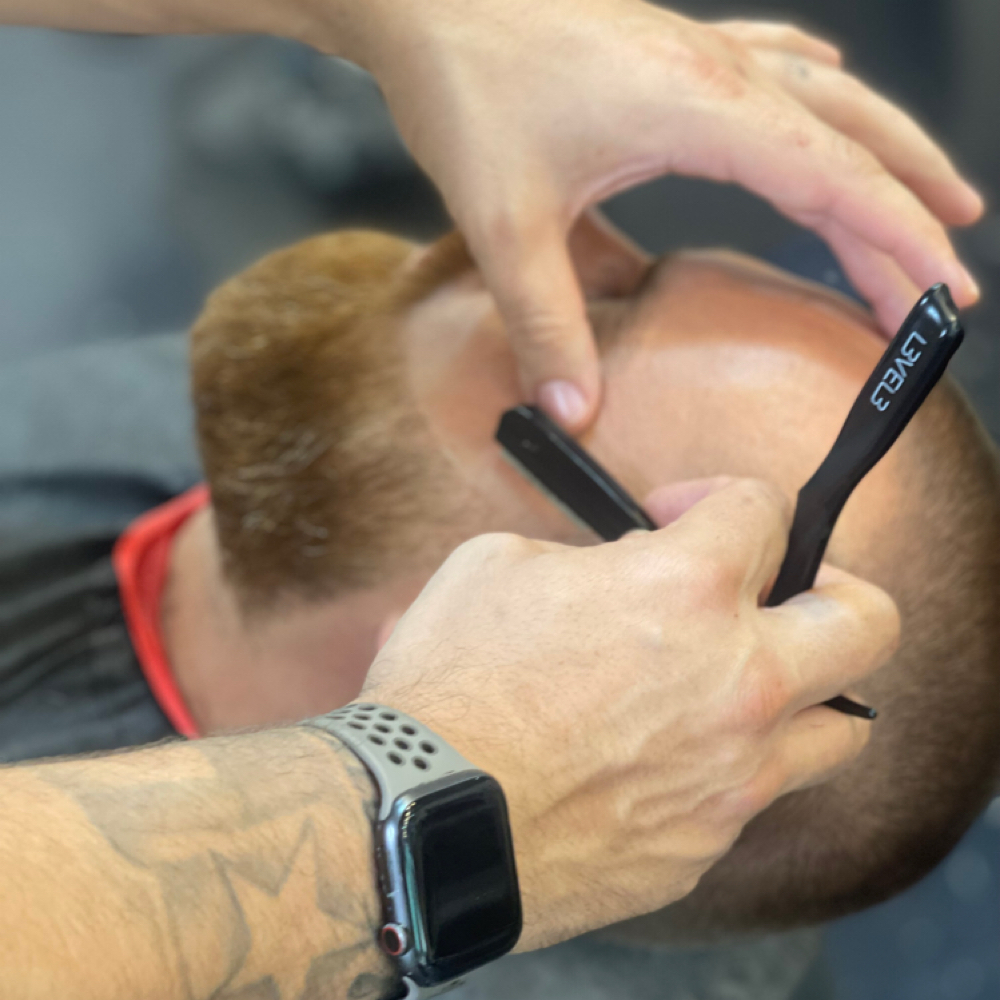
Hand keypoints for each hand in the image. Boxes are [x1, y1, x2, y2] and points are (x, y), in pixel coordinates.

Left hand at [341, 1, 981, 429]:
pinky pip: (773, 61)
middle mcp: (720, 74)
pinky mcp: (668, 50)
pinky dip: (818, 89)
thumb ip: (545, 324)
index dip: (899, 245)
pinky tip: (834, 85)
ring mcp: (699, 52)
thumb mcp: (503, 223)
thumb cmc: (464, 87)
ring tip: (934, 196)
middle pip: (852, 146)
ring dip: (885, 150)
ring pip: (827, 100)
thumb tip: (572, 415)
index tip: (942, 299)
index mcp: (702, 111)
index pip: (835, 184)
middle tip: (946, 285)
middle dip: (908, 217)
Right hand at [361, 478, 899, 948]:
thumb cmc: (450, 682)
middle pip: (867, 622)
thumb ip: (582, 559)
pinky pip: (749, 797)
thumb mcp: (499, 566)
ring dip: (801, 694)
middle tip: (778, 593)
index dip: (720, 496)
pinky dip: (723, 766)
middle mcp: (738, 682)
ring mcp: (733, 776)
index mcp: (686, 588)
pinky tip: (653, 760)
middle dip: (834, 588)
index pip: (765, 509)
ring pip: (839, 732)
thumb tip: (609, 574)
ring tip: (734, 687)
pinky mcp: (703, 845)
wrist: (420, 815)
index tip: (677, 515)